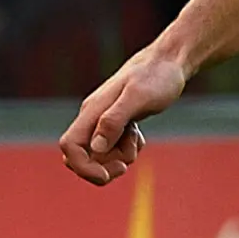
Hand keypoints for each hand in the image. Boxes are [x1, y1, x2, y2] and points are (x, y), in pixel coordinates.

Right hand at [60, 49, 186, 184]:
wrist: (168, 62)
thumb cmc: (156, 77)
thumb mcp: (138, 98)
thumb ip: (114, 121)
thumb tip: (95, 147)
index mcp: (92, 111)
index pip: (70, 146)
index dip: (83, 167)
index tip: (107, 175)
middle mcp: (93, 116)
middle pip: (82, 156)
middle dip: (103, 167)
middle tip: (128, 161)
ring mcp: (104, 120)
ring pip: (100, 154)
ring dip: (119, 156)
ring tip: (136, 138)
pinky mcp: (117, 122)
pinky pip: (114, 148)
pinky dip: (127, 149)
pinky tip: (138, 135)